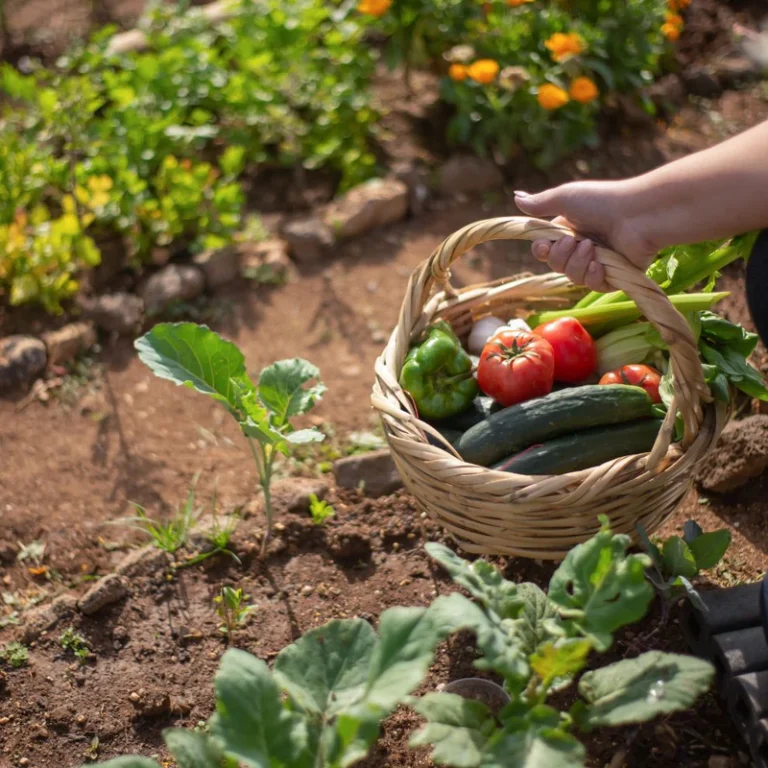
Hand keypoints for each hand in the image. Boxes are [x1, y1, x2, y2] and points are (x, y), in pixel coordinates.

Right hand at [514, 180, 659, 291]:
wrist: (638, 214)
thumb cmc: (602, 201)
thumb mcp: (565, 198)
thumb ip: (539, 203)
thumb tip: (515, 197)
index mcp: (570, 230)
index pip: (545, 250)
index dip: (541, 251)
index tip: (543, 246)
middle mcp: (582, 247)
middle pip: (556, 265)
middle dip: (561, 256)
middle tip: (574, 242)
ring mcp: (599, 262)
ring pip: (573, 277)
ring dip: (578, 264)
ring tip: (592, 248)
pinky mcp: (614, 276)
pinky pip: (593, 286)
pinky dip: (593, 276)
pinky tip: (600, 265)